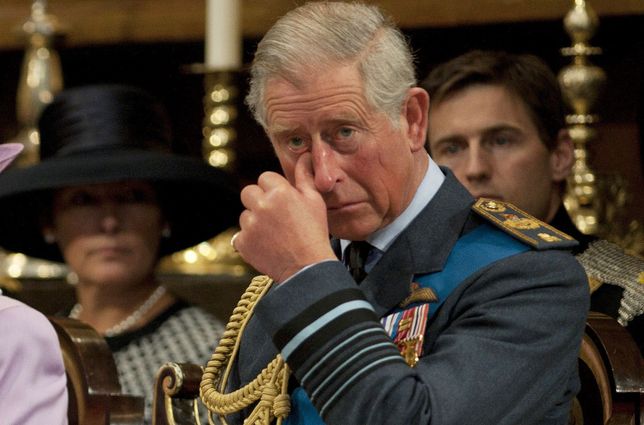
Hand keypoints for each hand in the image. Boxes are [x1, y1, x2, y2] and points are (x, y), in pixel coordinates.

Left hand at [235, 153, 336, 281]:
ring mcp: (250, 225)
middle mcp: (261, 205)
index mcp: (280, 192)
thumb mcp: (315, 201)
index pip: (265, 177)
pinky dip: (250, 240)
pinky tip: (267, 245)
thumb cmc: (315, 233)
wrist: (307, 268)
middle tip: (275, 216)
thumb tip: (303, 156)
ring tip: (274, 234)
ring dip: (255, 221)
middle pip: (248, 192)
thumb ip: (305, 177)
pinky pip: (240, 235)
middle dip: (259, 200)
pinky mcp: (243, 242)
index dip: (273, 188)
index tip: (282, 200)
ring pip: (245, 214)